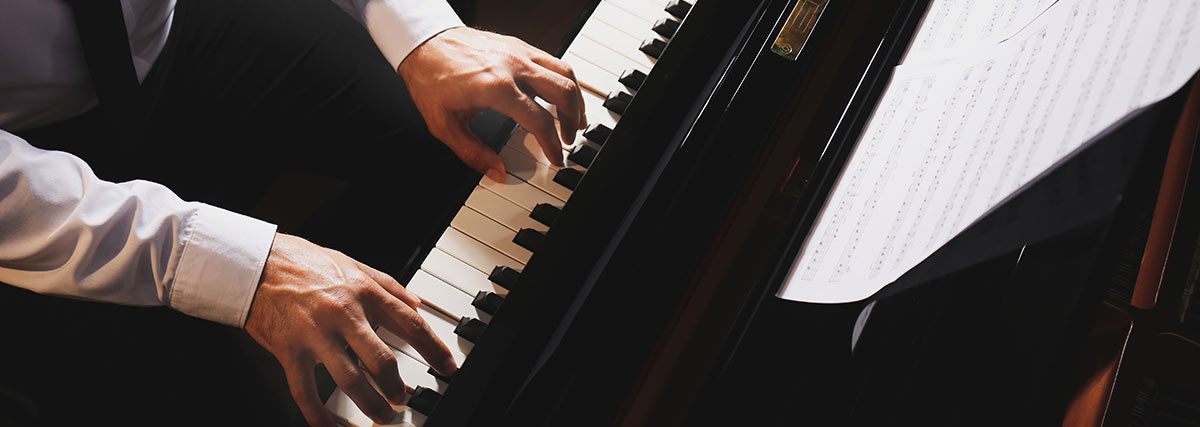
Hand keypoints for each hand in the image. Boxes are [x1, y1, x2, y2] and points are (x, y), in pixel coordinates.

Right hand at [244, 233, 455, 426]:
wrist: (256, 263)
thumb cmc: (303, 262)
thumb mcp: (352, 263)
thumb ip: (387, 284)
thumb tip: (416, 303)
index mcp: (363, 291)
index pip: (410, 324)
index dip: (434, 350)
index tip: (447, 367)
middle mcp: (343, 314)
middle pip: (382, 360)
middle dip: (398, 386)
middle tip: (405, 398)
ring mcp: (316, 335)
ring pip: (351, 381)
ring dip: (372, 404)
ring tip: (383, 416)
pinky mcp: (290, 351)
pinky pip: (307, 392)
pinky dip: (320, 416)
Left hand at [398, 27, 586, 180]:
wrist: (423, 42)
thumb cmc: (430, 78)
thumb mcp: (444, 124)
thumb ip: (472, 153)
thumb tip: (496, 173)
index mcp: (497, 89)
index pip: (540, 121)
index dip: (551, 145)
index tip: (555, 158)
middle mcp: (513, 67)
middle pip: (563, 93)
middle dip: (572, 121)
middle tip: (568, 138)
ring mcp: (518, 52)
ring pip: (564, 72)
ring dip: (575, 97)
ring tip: (574, 117)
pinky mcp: (517, 44)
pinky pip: (552, 60)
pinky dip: (562, 79)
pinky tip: (558, 93)